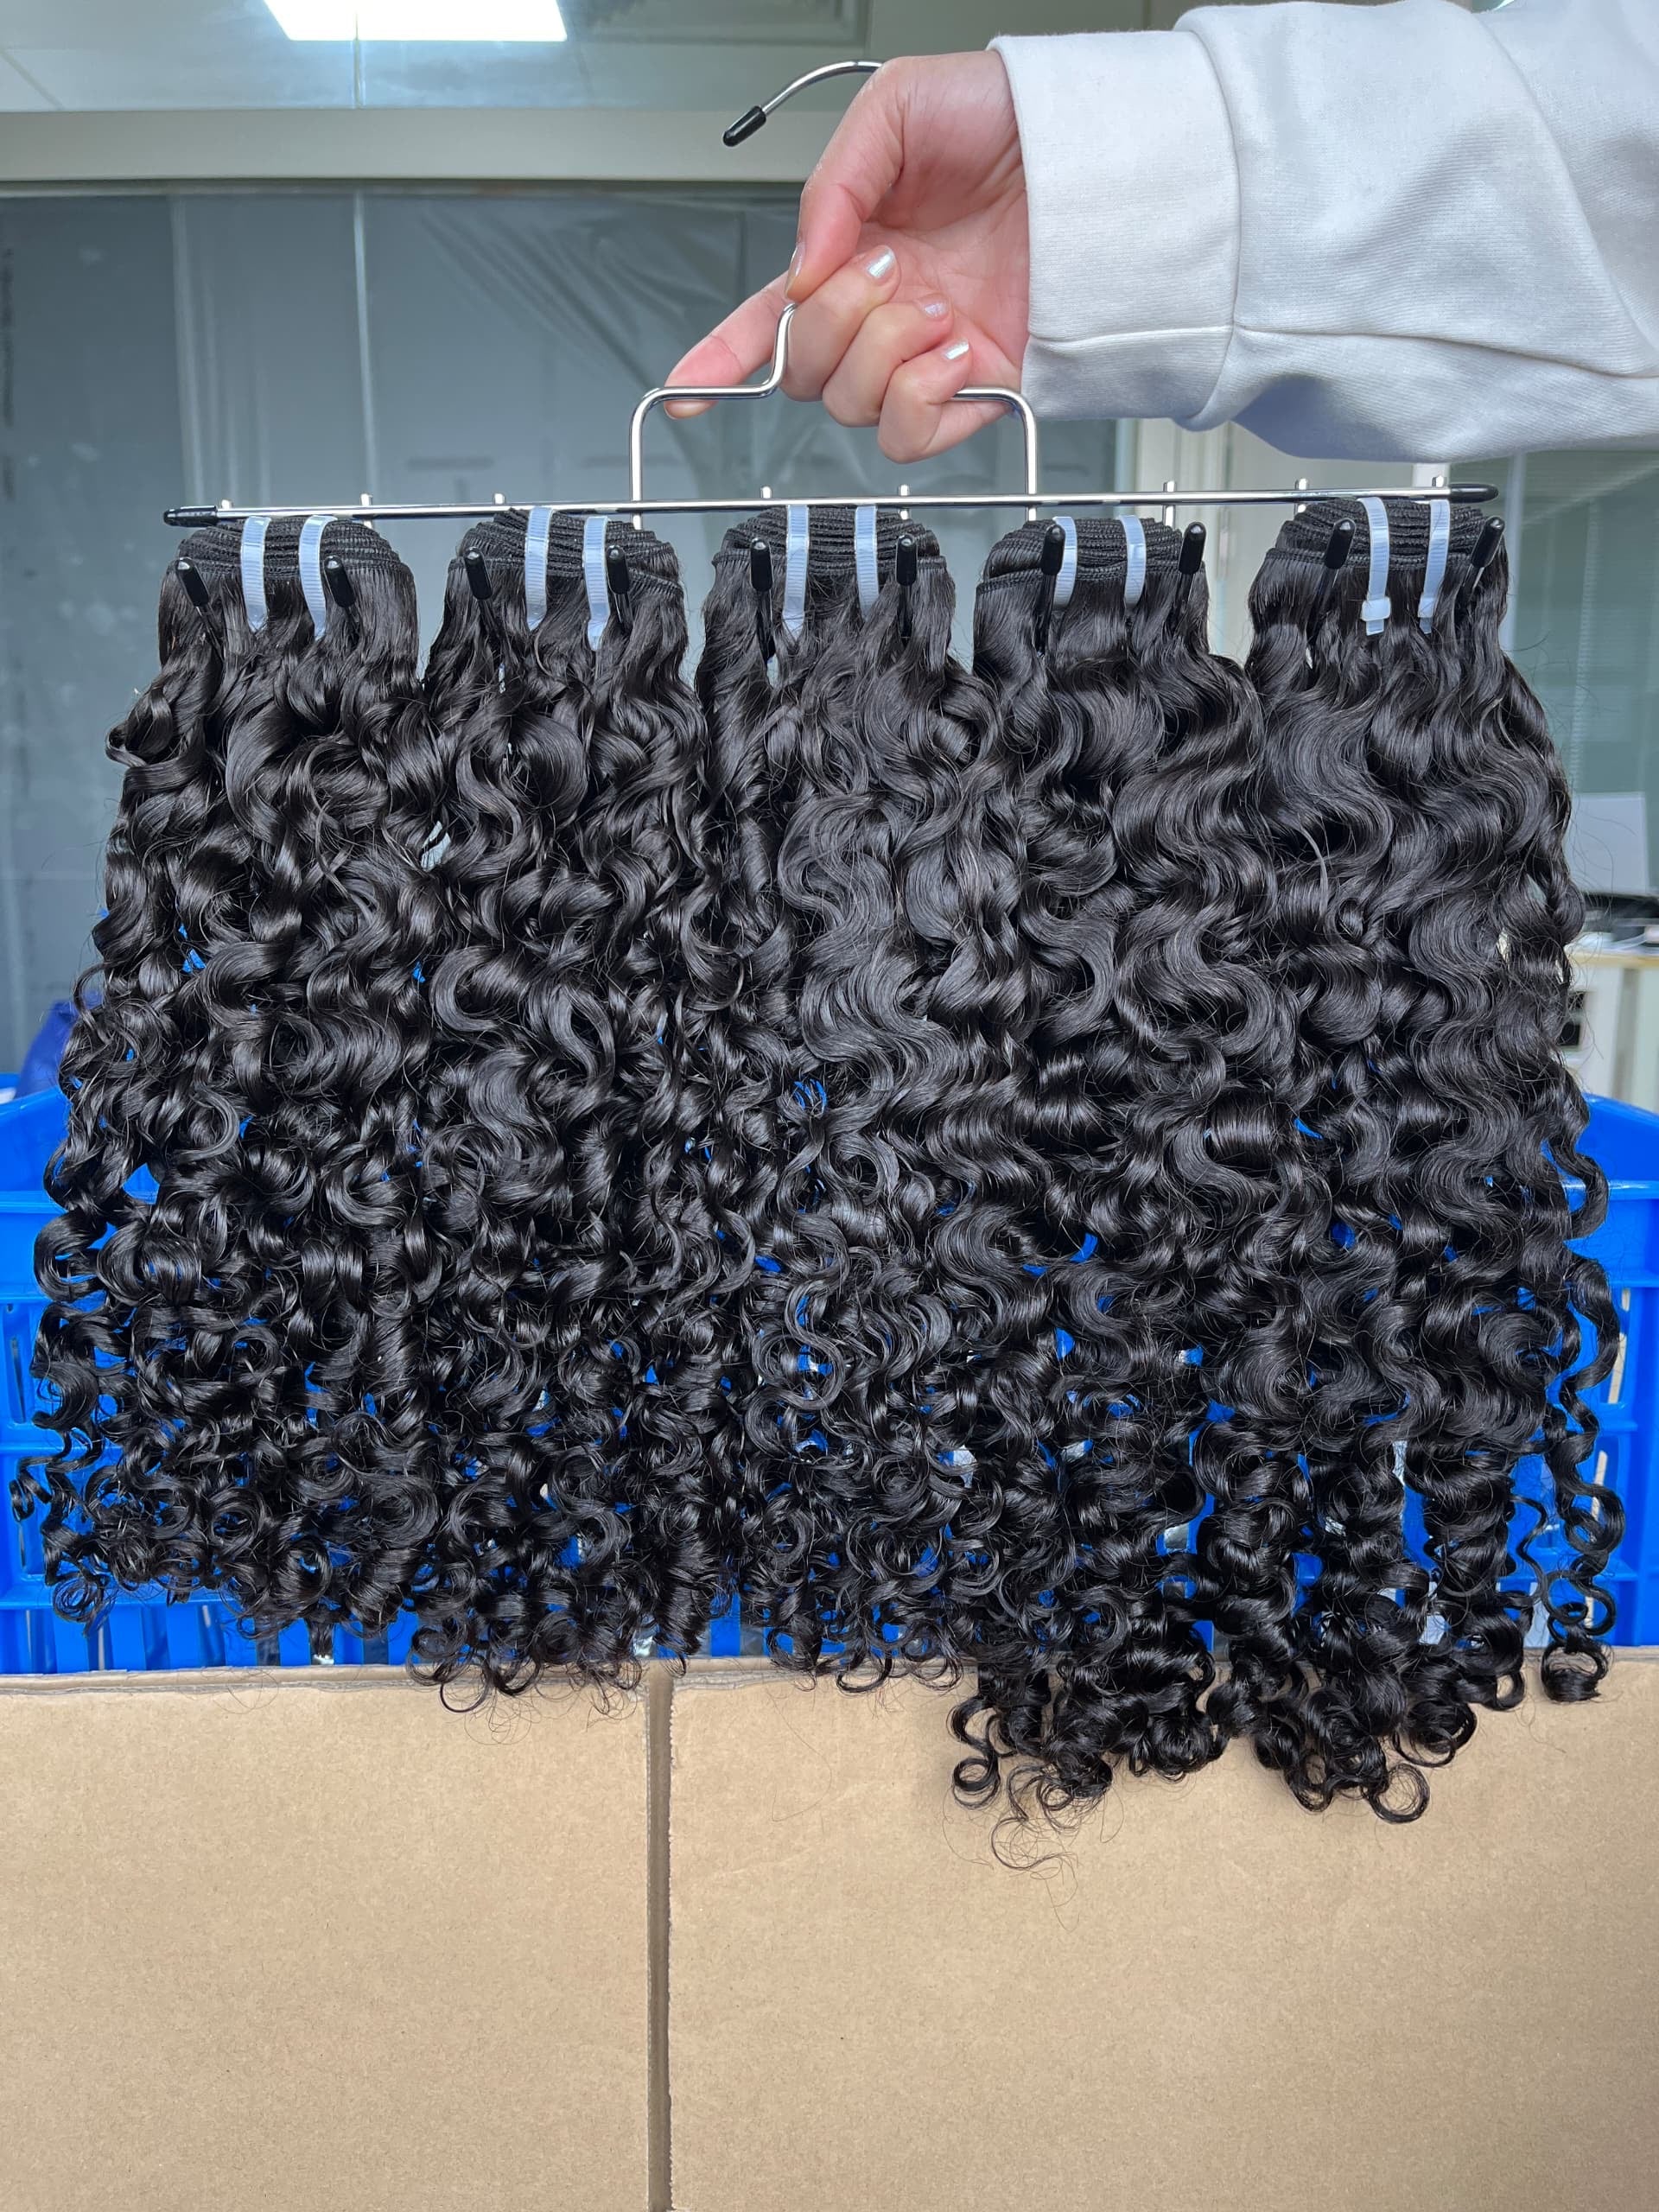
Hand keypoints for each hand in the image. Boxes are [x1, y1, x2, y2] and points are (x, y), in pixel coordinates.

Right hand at [664, 51, 1029, 463]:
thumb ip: (831, 185)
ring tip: (935, 305)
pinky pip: (912, 436)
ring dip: (883, 355)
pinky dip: (922, 397)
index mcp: (847, 253)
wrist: (1085, 148)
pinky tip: (955, 349)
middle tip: (887, 268)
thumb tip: (800, 273)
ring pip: (851, 405)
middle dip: (832, 325)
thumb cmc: (1001, 119)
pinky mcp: (972, 388)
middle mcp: (880, 314)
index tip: (682, 391)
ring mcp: (922, 354)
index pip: (767, 321)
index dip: (719, 361)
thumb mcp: (895, 110)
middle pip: (805, 371)